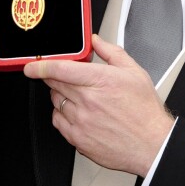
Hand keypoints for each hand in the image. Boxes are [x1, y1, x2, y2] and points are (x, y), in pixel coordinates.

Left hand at [24, 34, 174, 176]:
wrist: (152, 144)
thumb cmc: (145, 112)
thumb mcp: (135, 73)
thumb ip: (111, 52)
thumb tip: (96, 41)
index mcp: (101, 81)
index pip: (60, 69)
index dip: (41, 65)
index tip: (32, 66)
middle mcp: (88, 101)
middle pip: (54, 84)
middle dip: (54, 78)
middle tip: (65, 77)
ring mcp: (81, 121)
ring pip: (56, 102)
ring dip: (61, 95)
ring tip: (80, 97)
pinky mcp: (79, 139)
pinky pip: (58, 122)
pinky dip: (62, 114)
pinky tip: (76, 112)